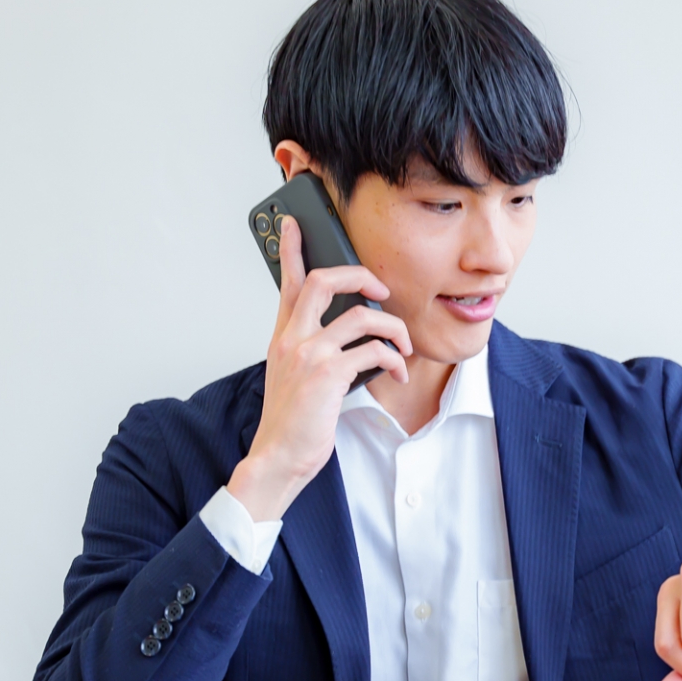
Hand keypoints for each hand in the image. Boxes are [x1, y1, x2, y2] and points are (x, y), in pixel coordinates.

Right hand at [227, 216, 411, 520]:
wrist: (278, 456)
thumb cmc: (292, 422)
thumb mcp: (294, 377)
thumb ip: (311, 349)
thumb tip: (349, 333)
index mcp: (283, 336)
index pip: (288, 282)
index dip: (292, 250)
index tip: (294, 224)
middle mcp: (292, 338)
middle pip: (326, 280)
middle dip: (361, 275)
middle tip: (381, 287)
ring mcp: (308, 353)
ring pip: (361, 315)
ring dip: (393, 328)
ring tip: (403, 345)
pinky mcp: (327, 373)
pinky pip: (373, 350)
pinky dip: (394, 360)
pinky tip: (398, 373)